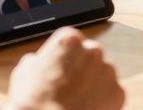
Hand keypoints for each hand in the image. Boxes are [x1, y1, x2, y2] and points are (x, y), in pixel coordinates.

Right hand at [3, 27, 124, 109]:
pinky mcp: (118, 93)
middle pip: (89, 56)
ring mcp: (108, 72)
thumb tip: (37, 61)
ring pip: (101, 75)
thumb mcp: (23, 73)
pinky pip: (110, 93)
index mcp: (70, 40)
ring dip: (92, 84)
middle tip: (66, 86)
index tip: (57, 68)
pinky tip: (86, 108)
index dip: (62, 57)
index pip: (70, 41)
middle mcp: (93, 50)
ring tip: (75, 100)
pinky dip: (102, 100)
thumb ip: (37, 60)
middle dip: (80, 69)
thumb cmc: (34, 102)